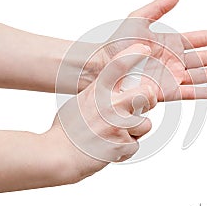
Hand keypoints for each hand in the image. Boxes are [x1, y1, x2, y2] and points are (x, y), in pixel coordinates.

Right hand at [46, 44, 156, 181]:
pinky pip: (135, 145)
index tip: (144, 49)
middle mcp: (110, 105)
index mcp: (98, 92)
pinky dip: (125, 149)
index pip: (117, 67)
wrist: (58, 156)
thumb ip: (98, 93)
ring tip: (113, 136)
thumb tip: (114, 90)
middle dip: (148, 102)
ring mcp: (117, 124)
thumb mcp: (80, 102)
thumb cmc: (67, 130)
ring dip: (134, 132)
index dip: (133, 55)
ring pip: (145, 125)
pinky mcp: (122, 144)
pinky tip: (109, 148)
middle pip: (147, 95)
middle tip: (138, 108)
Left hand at [80, 0, 206, 99]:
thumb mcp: (138, 18)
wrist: (101, 64)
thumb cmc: (117, 42)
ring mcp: (171, 76)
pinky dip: (206, 91)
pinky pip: (189, 92)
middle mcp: (175, 60)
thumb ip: (160, 6)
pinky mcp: (164, 90)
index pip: (202, 39)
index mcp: (171, 43)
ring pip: (203, 75)